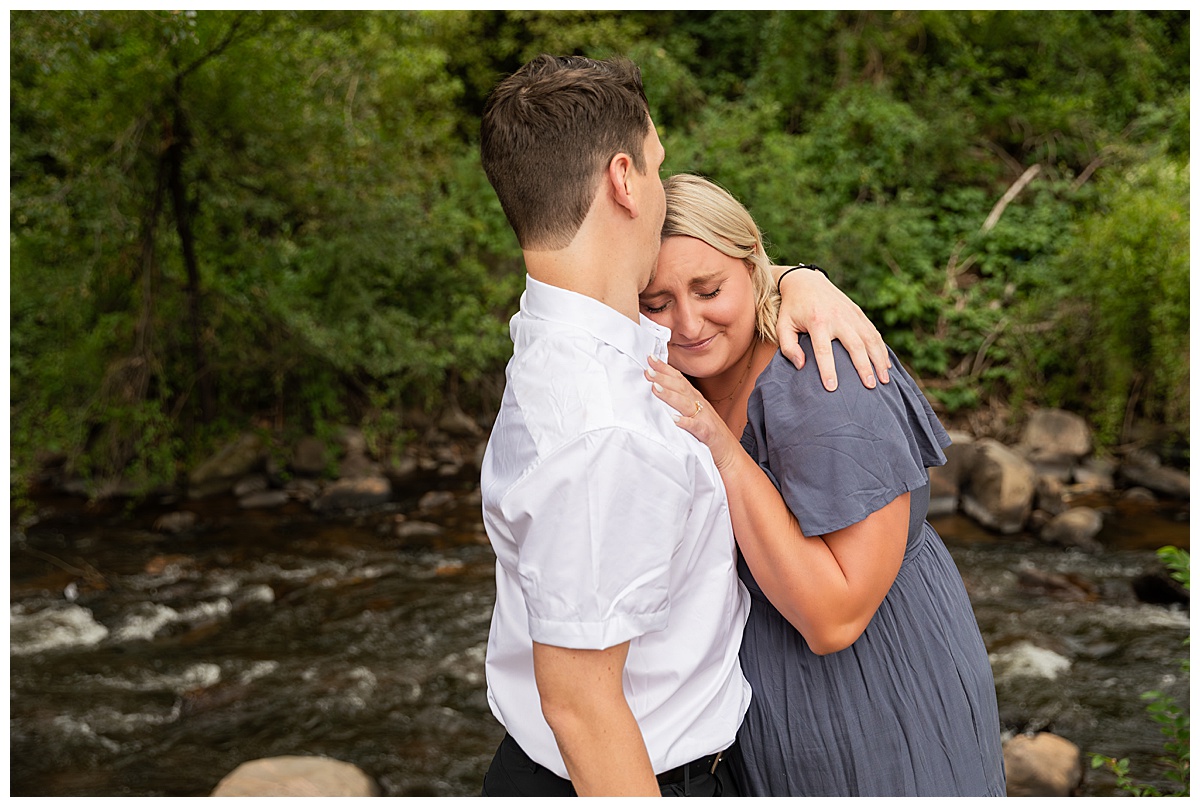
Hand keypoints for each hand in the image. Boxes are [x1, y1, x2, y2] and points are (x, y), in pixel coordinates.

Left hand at [646, 355, 741, 469]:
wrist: (729, 453)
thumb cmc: (708, 434)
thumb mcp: (693, 413)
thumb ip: (678, 402)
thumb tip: (656, 390)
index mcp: (695, 399)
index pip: (679, 379)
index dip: (665, 368)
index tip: (650, 358)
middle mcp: (699, 405)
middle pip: (680, 387)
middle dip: (663, 377)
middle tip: (647, 370)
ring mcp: (704, 419)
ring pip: (686, 404)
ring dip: (670, 395)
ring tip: (655, 388)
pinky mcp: (708, 435)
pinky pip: (697, 428)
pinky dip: (686, 423)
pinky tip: (675, 420)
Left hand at [775, 266, 890, 391]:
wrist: (805, 281)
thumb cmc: (792, 309)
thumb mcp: (783, 326)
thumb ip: (788, 347)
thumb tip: (801, 366)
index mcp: (817, 322)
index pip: (824, 350)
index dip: (828, 370)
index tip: (832, 388)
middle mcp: (837, 317)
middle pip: (855, 346)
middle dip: (864, 367)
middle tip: (870, 386)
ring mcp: (850, 314)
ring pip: (870, 339)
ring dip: (879, 360)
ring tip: (884, 380)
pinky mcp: (858, 312)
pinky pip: (873, 332)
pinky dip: (882, 349)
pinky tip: (886, 365)